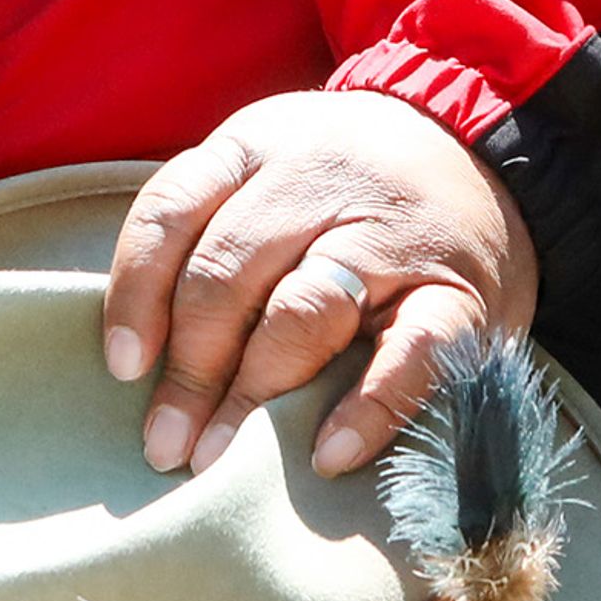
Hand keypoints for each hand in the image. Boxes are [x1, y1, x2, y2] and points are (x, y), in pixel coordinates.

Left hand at [103, 90, 537, 482]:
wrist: (477, 145)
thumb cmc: (339, 177)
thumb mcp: (262, 165)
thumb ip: (206, 229)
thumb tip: (141, 350)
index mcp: (252, 148)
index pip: (170, 214)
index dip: (136, 293)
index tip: (123, 367)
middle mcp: (314, 183)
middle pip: (228, 273)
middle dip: (189, 367)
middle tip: (165, 442)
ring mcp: (390, 236)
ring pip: (304, 311)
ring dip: (256, 391)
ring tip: (222, 456)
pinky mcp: (462, 291)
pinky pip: (412, 353)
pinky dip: (368, 407)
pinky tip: (327, 455)